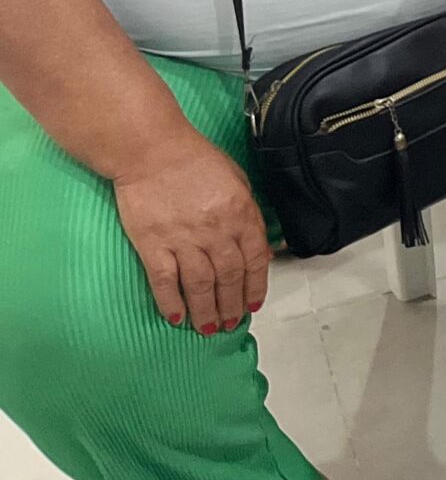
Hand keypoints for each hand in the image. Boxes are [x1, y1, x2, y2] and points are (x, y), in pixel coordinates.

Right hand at [111, 129, 269, 332]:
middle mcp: (216, 230)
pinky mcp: (152, 244)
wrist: (152, 150)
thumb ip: (249, 215)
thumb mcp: (237, 181)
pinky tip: (176, 318)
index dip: (255, 286)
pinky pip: (164, 280)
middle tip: (230, 324)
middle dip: (232, 305)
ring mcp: (183, 239)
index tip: (253, 305)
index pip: (254, 260)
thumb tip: (259, 251)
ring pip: (200, 285)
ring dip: (206, 310)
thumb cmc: (197, 161)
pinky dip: (171, 302)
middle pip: (228, 277)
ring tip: (209, 329)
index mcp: (241, 213)